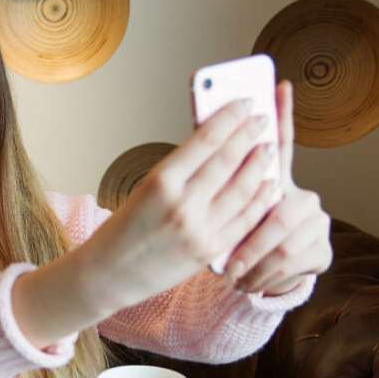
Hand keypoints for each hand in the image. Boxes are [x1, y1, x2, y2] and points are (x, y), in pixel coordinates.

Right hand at [79, 73, 280, 310]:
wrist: (109, 274)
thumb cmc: (123, 228)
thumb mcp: (144, 189)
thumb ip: (180, 170)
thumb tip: (216, 144)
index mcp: (160, 182)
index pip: (205, 140)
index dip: (229, 118)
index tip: (244, 103)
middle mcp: (181, 204)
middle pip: (228, 161)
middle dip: (249, 136)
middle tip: (263, 120)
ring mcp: (199, 230)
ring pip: (242, 190)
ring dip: (259, 166)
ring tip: (268, 148)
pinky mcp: (210, 251)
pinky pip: (244, 220)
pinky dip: (260, 199)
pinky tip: (268, 184)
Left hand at [224, 81, 332, 295]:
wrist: (264, 276)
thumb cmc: (234, 238)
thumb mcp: (227, 216)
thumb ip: (222, 189)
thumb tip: (201, 150)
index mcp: (276, 181)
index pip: (281, 141)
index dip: (283, 114)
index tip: (280, 84)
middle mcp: (300, 196)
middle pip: (278, 207)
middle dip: (248, 237)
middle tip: (226, 260)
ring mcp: (315, 221)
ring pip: (283, 239)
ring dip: (253, 262)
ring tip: (231, 278)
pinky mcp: (323, 250)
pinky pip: (292, 262)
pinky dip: (265, 276)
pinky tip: (248, 285)